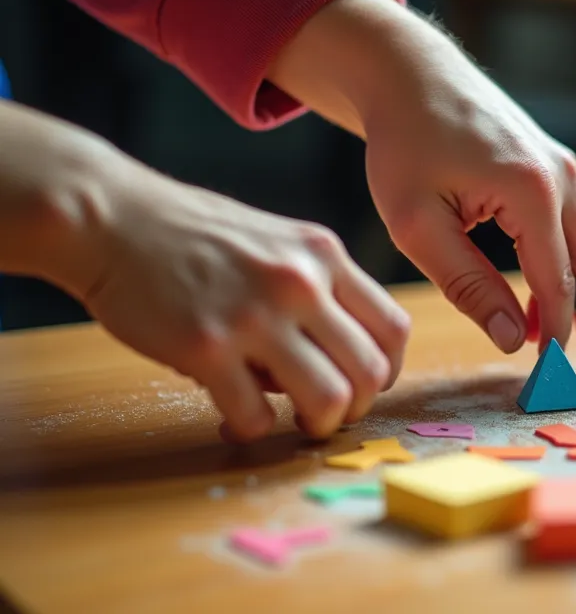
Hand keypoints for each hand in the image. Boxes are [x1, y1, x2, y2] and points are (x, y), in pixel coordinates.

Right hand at [82, 158, 409, 442]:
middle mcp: (300, 283)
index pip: (393, 328)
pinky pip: (256, 416)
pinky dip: (251, 429)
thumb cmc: (192, 234)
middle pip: (371, 372)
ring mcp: (255, 315)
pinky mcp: (206, 347)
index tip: (362, 383)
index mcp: (323, 255)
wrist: (109, 217)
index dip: (385, 369)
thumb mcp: (276, 240)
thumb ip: (317, 285)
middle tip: (327, 413)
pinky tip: (232, 419)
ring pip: (329, 400)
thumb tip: (343, 355)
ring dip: (316, 426)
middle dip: (356, 407)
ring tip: (292, 422)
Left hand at [267, 0, 575, 367]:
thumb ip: (466, 283)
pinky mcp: (560, 169)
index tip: (555, 376)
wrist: (412, 74)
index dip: (561, 335)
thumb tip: (514, 340)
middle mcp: (565, 180)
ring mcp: (569, 172)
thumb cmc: (404, 143)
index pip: (560, 283)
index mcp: (533, 192)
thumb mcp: (415, 222)